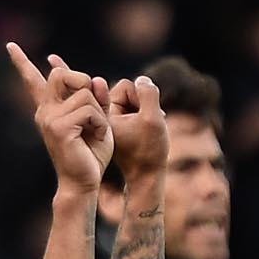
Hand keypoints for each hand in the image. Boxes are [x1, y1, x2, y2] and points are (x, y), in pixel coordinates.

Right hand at [7, 42, 109, 196]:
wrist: (83, 183)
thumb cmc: (91, 155)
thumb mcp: (99, 121)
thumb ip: (97, 99)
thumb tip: (95, 78)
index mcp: (50, 108)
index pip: (34, 80)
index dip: (22, 62)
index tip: (9, 45)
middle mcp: (44, 110)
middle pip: (62, 73)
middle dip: (83, 80)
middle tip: (92, 103)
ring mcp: (49, 118)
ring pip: (84, 92)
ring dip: (99, 112)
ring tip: (94, 132)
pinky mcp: (58, 127)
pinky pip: (89, 110)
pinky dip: (100, 124)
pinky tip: (95, 138)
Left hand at [106, 72, 168, 220]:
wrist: (147, 178)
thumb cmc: (149, 151)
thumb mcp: (153, 119)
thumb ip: (148, 94)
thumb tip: (142, 79)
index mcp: (106, 114)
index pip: (126, 86)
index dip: (143, 99)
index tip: (145, 120)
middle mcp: (105, 116)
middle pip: (128, 91)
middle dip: (143, 103)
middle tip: (150, 123)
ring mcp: (112, 122)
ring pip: (133, 100)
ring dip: (145, 109)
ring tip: (151, 127)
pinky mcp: (118, 128)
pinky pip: (133, 110)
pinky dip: (144, 116)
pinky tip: (150, 129)